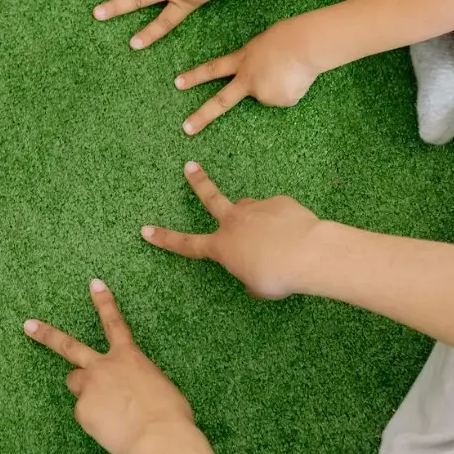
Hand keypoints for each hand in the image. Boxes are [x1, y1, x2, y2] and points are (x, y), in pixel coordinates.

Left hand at [24, 279, 193, 453]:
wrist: (159, 437)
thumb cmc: (170, 414)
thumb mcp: (159, 388)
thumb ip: (137, 382)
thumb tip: (129, 392)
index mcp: (129, 357)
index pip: (114, 323)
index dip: (104, 302)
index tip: (94, 284)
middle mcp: (104, 366)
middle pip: (69, 346)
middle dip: (46, 334)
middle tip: (28, 326)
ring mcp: (89, 387)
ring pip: (76, 384)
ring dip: (84, 390)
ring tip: (107, 409)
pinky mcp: (82, 410)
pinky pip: (85, 414)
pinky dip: (96, 421)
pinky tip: (112, 429)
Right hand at [142, 162, 321, 298]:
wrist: (307, 252)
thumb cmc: (277, 275)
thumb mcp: (258, 287)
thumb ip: (250, 278)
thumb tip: (253, 275)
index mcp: (222, 246)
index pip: (186, 244)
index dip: (164, 238)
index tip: (146, 230)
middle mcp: (234, 222)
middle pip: (210, 197)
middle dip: (198, 182)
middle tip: (189, 166)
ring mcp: (256, 208)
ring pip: (249, 209)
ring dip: (255, 219)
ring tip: (274, 236)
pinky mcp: (279, 202)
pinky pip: (278, 213)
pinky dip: (283, 224)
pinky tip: (296, 235)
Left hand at [174, 18, 319, 134]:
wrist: (304, 45)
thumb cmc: (287, 37)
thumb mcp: (262, 45)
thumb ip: (255, 63)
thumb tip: (262, 80)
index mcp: (242, 60)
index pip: (213, 69)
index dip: (195, 77)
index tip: (177, 83)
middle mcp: (248, 80)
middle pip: (221, 101)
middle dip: (202, 116)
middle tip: (186, 129)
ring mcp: (262, 93)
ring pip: (269, 95)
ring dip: (280, 85)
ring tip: (291, 69)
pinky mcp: (280, 102)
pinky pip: (286, 97)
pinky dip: (292, 89)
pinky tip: (298, 78)